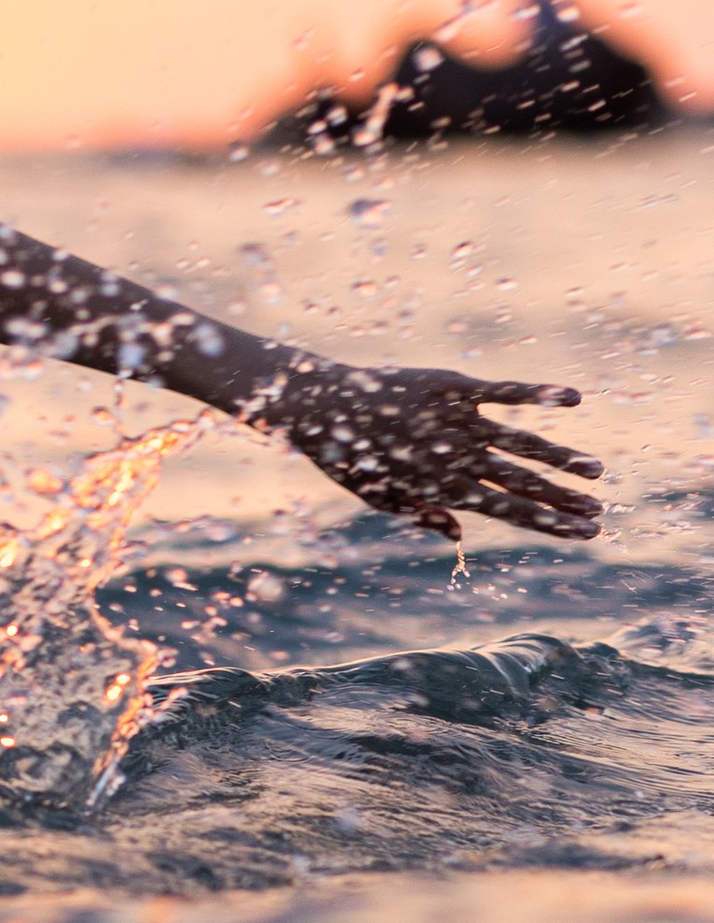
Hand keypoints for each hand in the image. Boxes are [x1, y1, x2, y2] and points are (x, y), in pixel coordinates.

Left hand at [250, 359, 602, 541]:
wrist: (320, 405)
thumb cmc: (347, 456)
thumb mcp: (378, 496)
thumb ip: (421, 515)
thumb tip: (458, 536)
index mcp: (443, 488)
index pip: (509, 510)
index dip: (550, 523)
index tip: (585, 532)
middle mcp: (457, 456)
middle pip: (523, 483)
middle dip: (565, 500)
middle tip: (602, 513)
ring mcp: (458, 420)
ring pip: (522, 442)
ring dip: (563, 458)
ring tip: (597, 471)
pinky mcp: (452, 386)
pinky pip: (502, 391)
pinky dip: (538, 393)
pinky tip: (571, 398)